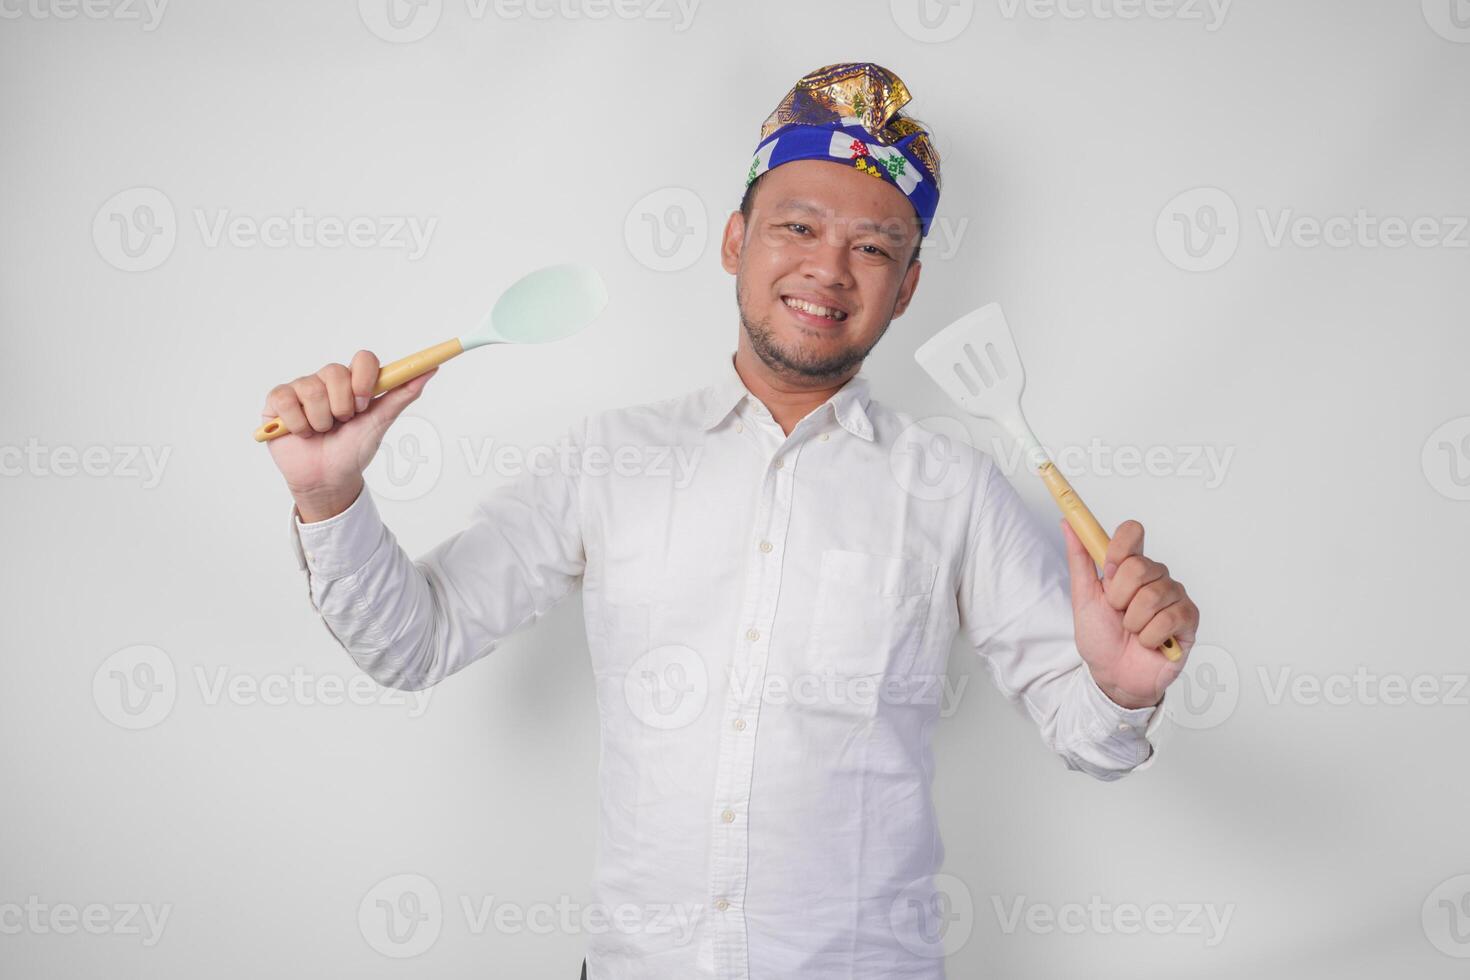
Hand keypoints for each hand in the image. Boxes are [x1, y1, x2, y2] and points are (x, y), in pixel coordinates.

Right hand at [261, 350, 436, 520]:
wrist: (328, 480)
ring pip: (311, 389)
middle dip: (342, 406)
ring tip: (322, 432)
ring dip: (320, 420)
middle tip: (342, 423)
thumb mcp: (380, 422)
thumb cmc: (354, 449)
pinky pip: (285, 399)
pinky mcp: (277, 402)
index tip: (364, 402)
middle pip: (334, 371)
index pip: (363, 358)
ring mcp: (301, 389)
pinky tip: (301, 432)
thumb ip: (402, 394)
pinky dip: (297, 423)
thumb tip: (430, 370)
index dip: (363, 378)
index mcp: (354, 382)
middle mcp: (327, 380)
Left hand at [1061, 519, 1198, 709]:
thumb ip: (1080, 560)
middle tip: (1118, 613)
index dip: (1119, 548)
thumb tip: (1069, 526)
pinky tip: (1148, 643)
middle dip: (1119, 597)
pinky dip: (1150, 636)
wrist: (1113, 676)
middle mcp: (1155, 576)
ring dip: (1133, 621)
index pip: (1133, 532)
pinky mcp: (1188, 618)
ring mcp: (1174, 596)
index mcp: (1130, 566)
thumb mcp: (1083, 597)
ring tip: (1132, 631)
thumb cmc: (1101, 637)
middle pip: (1139, 566)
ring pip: (1153, 595)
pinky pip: (1169, 617)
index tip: (1107, 570)